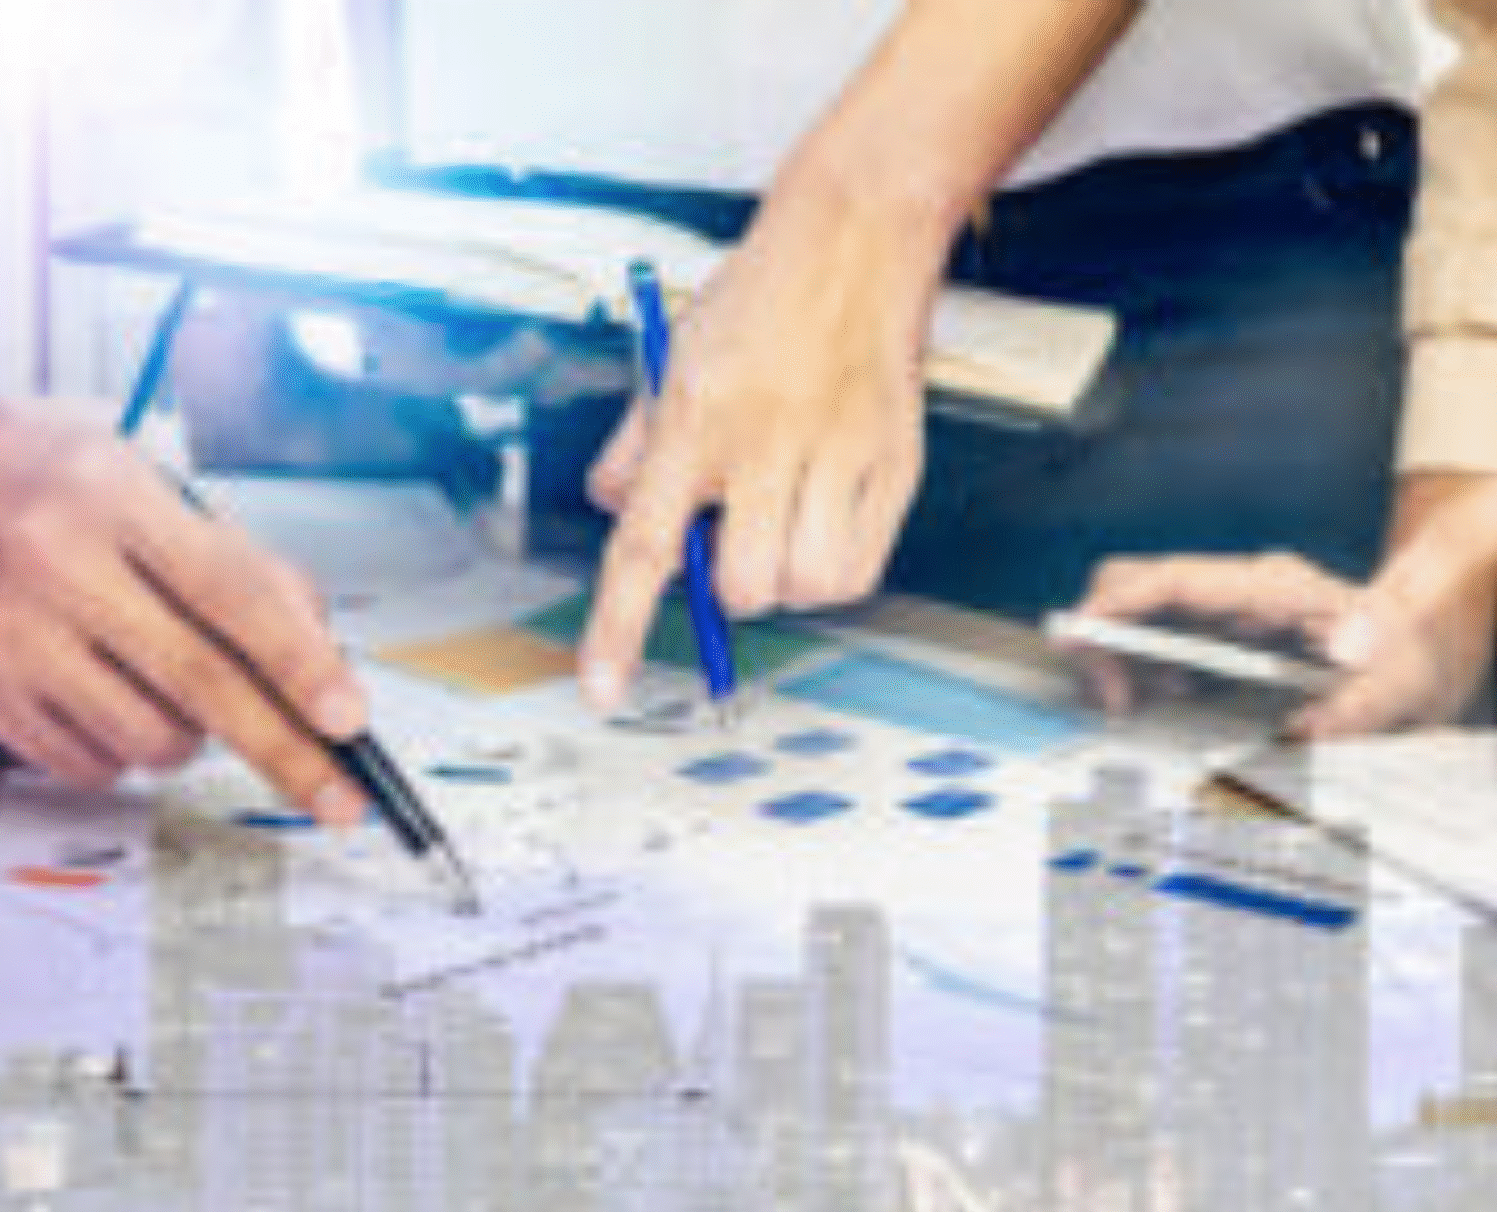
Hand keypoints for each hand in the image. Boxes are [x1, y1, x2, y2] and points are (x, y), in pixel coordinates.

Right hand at [0, 348, 372, 823]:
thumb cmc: (43, 478)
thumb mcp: (150, 479)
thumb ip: (239, 562)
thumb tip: (318, 659)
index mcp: (111, 498)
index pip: (228, 593)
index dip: (297, 662)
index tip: (348, 717)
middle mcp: (56, 568)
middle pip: (199, 683)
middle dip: (287, 751)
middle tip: (341, 797)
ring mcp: (10, 639)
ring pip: (152, 738)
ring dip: (194, 731)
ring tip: (171, 679)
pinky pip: (93, 765)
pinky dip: (127, 747)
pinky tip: (112, 692)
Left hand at [578, 196, 941, 708]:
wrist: (857, 237)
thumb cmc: (763, 292)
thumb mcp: (671, 356)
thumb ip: (635, 443)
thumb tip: (611, 506)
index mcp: (695, 419)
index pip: (644, 547)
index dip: (618, 628)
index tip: (602, 688)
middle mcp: (764, 443)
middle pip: (741, 586)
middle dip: (731, 586)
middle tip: (735, 537)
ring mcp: (836, 455)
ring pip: (806, 586)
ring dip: (788, 579)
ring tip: (786, 523)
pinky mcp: (893, 463)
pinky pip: (863, 566)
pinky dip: (837, 569)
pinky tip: (826, 521)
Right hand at [1068, 401, 1496, 737]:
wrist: (1427, 649)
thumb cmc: (1414, 656)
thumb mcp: (1404, 685)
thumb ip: (1364, 703)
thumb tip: (1310, 725)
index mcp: (1274, 588)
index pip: (1176, 580)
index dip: (1118, 604)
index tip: (1079, 637)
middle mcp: (1238, 587)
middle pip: (1135, 583)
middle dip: (1103, 635)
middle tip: (1115, 702)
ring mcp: (1222, 608)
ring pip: (1132, 610)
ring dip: (1114, 658)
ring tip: (1130, 707)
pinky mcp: (1215, 633)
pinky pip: (1150, 638)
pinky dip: (1134, 670)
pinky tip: (1159, 702)